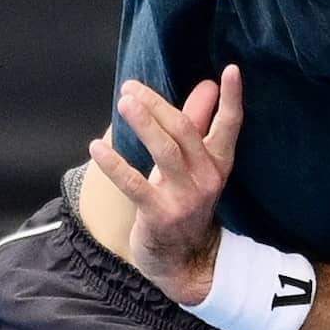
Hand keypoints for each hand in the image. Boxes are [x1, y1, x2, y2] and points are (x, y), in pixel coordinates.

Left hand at [87, 65, 244, 306]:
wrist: (183, 260)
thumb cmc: (184, 200)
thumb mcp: (195, 165)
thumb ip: (198, 125)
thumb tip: (207, 86)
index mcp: (217, 163)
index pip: (230, 126)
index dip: (232, 98)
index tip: (230, 70)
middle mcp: (206, 178)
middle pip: (184, 131)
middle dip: (157, 105)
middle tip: (130, 87)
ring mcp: (184, 198)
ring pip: (164, 151)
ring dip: (143, 123)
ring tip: (124, 102)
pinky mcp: (159, 214)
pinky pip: (134, 185)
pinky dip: (114, 164)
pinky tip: (97, 147)